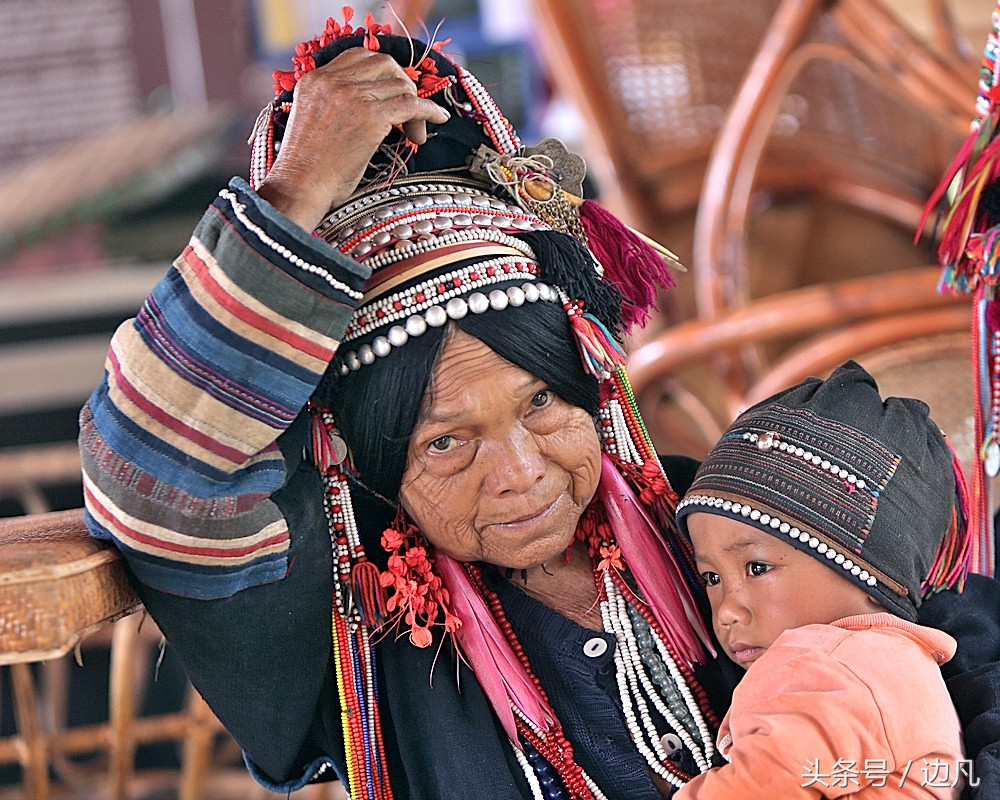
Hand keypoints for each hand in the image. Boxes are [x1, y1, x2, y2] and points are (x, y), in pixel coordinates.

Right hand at [256, 47, 450, 232]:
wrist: (300, 187)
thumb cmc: (305, 169)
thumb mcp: (309, 121)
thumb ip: (330, 103)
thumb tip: (365, 104)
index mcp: (314, 79)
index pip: (358, 56)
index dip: (382, 72)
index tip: (392, 91)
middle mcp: (332, 80)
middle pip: (384, 63)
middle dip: (401, 83)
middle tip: (407, 111)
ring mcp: (352, 95)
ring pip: (400, 84)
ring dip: (414, 106)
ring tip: (414, 132)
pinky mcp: (371, 116)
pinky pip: (412, 104)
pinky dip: (430, 110)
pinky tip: (439, 118)